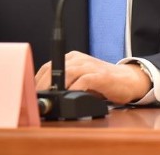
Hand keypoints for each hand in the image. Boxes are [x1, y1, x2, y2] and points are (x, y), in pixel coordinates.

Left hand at [35, 51, 151, 105]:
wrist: (128, 80)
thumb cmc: (102, 83)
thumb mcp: (80, 80)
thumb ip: (66, 85)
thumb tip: (46, 98)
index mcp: (72, 59)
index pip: (48, 67)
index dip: (37, 81)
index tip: (31, 94)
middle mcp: (79, 59)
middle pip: (54, 69)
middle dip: (42, 86)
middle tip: (36, 100)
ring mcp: (90, 66)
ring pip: (67, 73)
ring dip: (55, 88)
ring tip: (49, 100)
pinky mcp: (100, 76)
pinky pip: (83, 81)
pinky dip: (74, 90)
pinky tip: (68, 98)